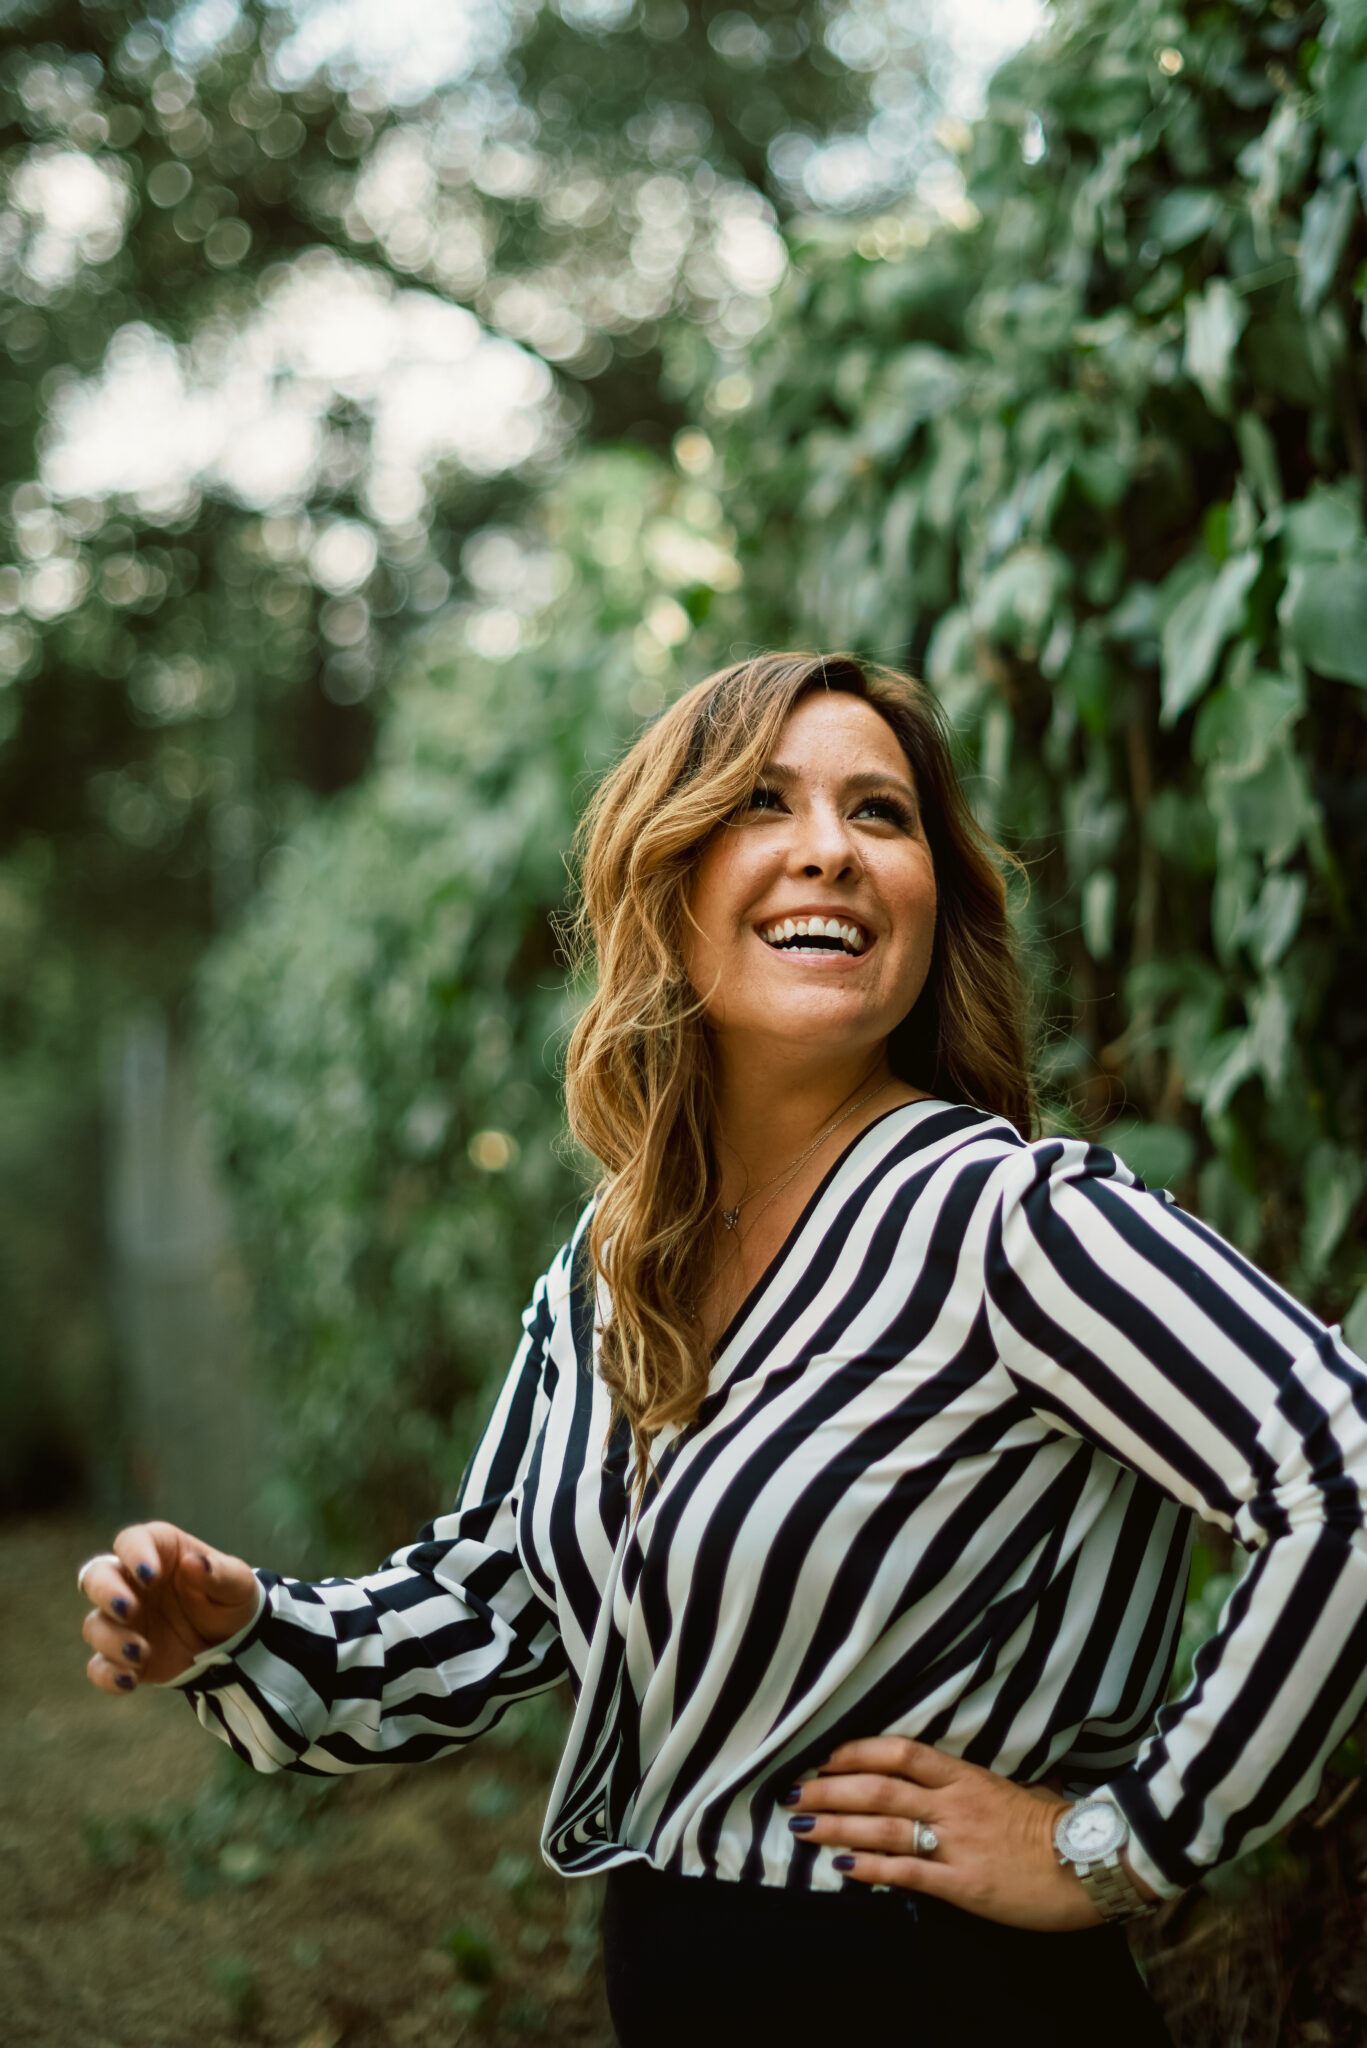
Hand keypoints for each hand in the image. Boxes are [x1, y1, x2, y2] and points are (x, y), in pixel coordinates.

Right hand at [79, 1521, 260, 1694]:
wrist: (233, 1642)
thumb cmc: (229, 1599)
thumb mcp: (237, 1584)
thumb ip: (219, 1573)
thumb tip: (195, 1563)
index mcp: (159, 1552)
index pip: (132, 1541)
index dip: (134, 1554)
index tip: (151, 1575)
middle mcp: (132, 1583)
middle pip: (95, 1576)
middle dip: (105, 1592)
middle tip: (129, 1610)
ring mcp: (124, 1621)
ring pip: (95, 1625)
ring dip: (111, 1639)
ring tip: (141, 1652)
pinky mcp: (122, 1656)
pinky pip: (100, 1666)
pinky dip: (108, 1675)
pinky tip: (130, 1680)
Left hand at [783, 1736, 1109, 1931]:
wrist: (1092, 1863)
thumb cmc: (1058, 1825)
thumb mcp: (1016, 1788)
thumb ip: (979, 1783)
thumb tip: (960, 1776)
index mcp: (966, 1775)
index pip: (900, 1752)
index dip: (857, 1751)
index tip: (826, 1755)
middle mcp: (954, 1804)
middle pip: (878, 1788)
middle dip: (830, 1788)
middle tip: (793, 1790)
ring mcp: (956, 1843)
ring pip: (883, 1827)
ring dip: (837, 1825)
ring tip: (802, 1824)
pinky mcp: (962, 1884)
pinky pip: (906, 1873)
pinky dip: (869, 1867)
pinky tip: (841, 1866)